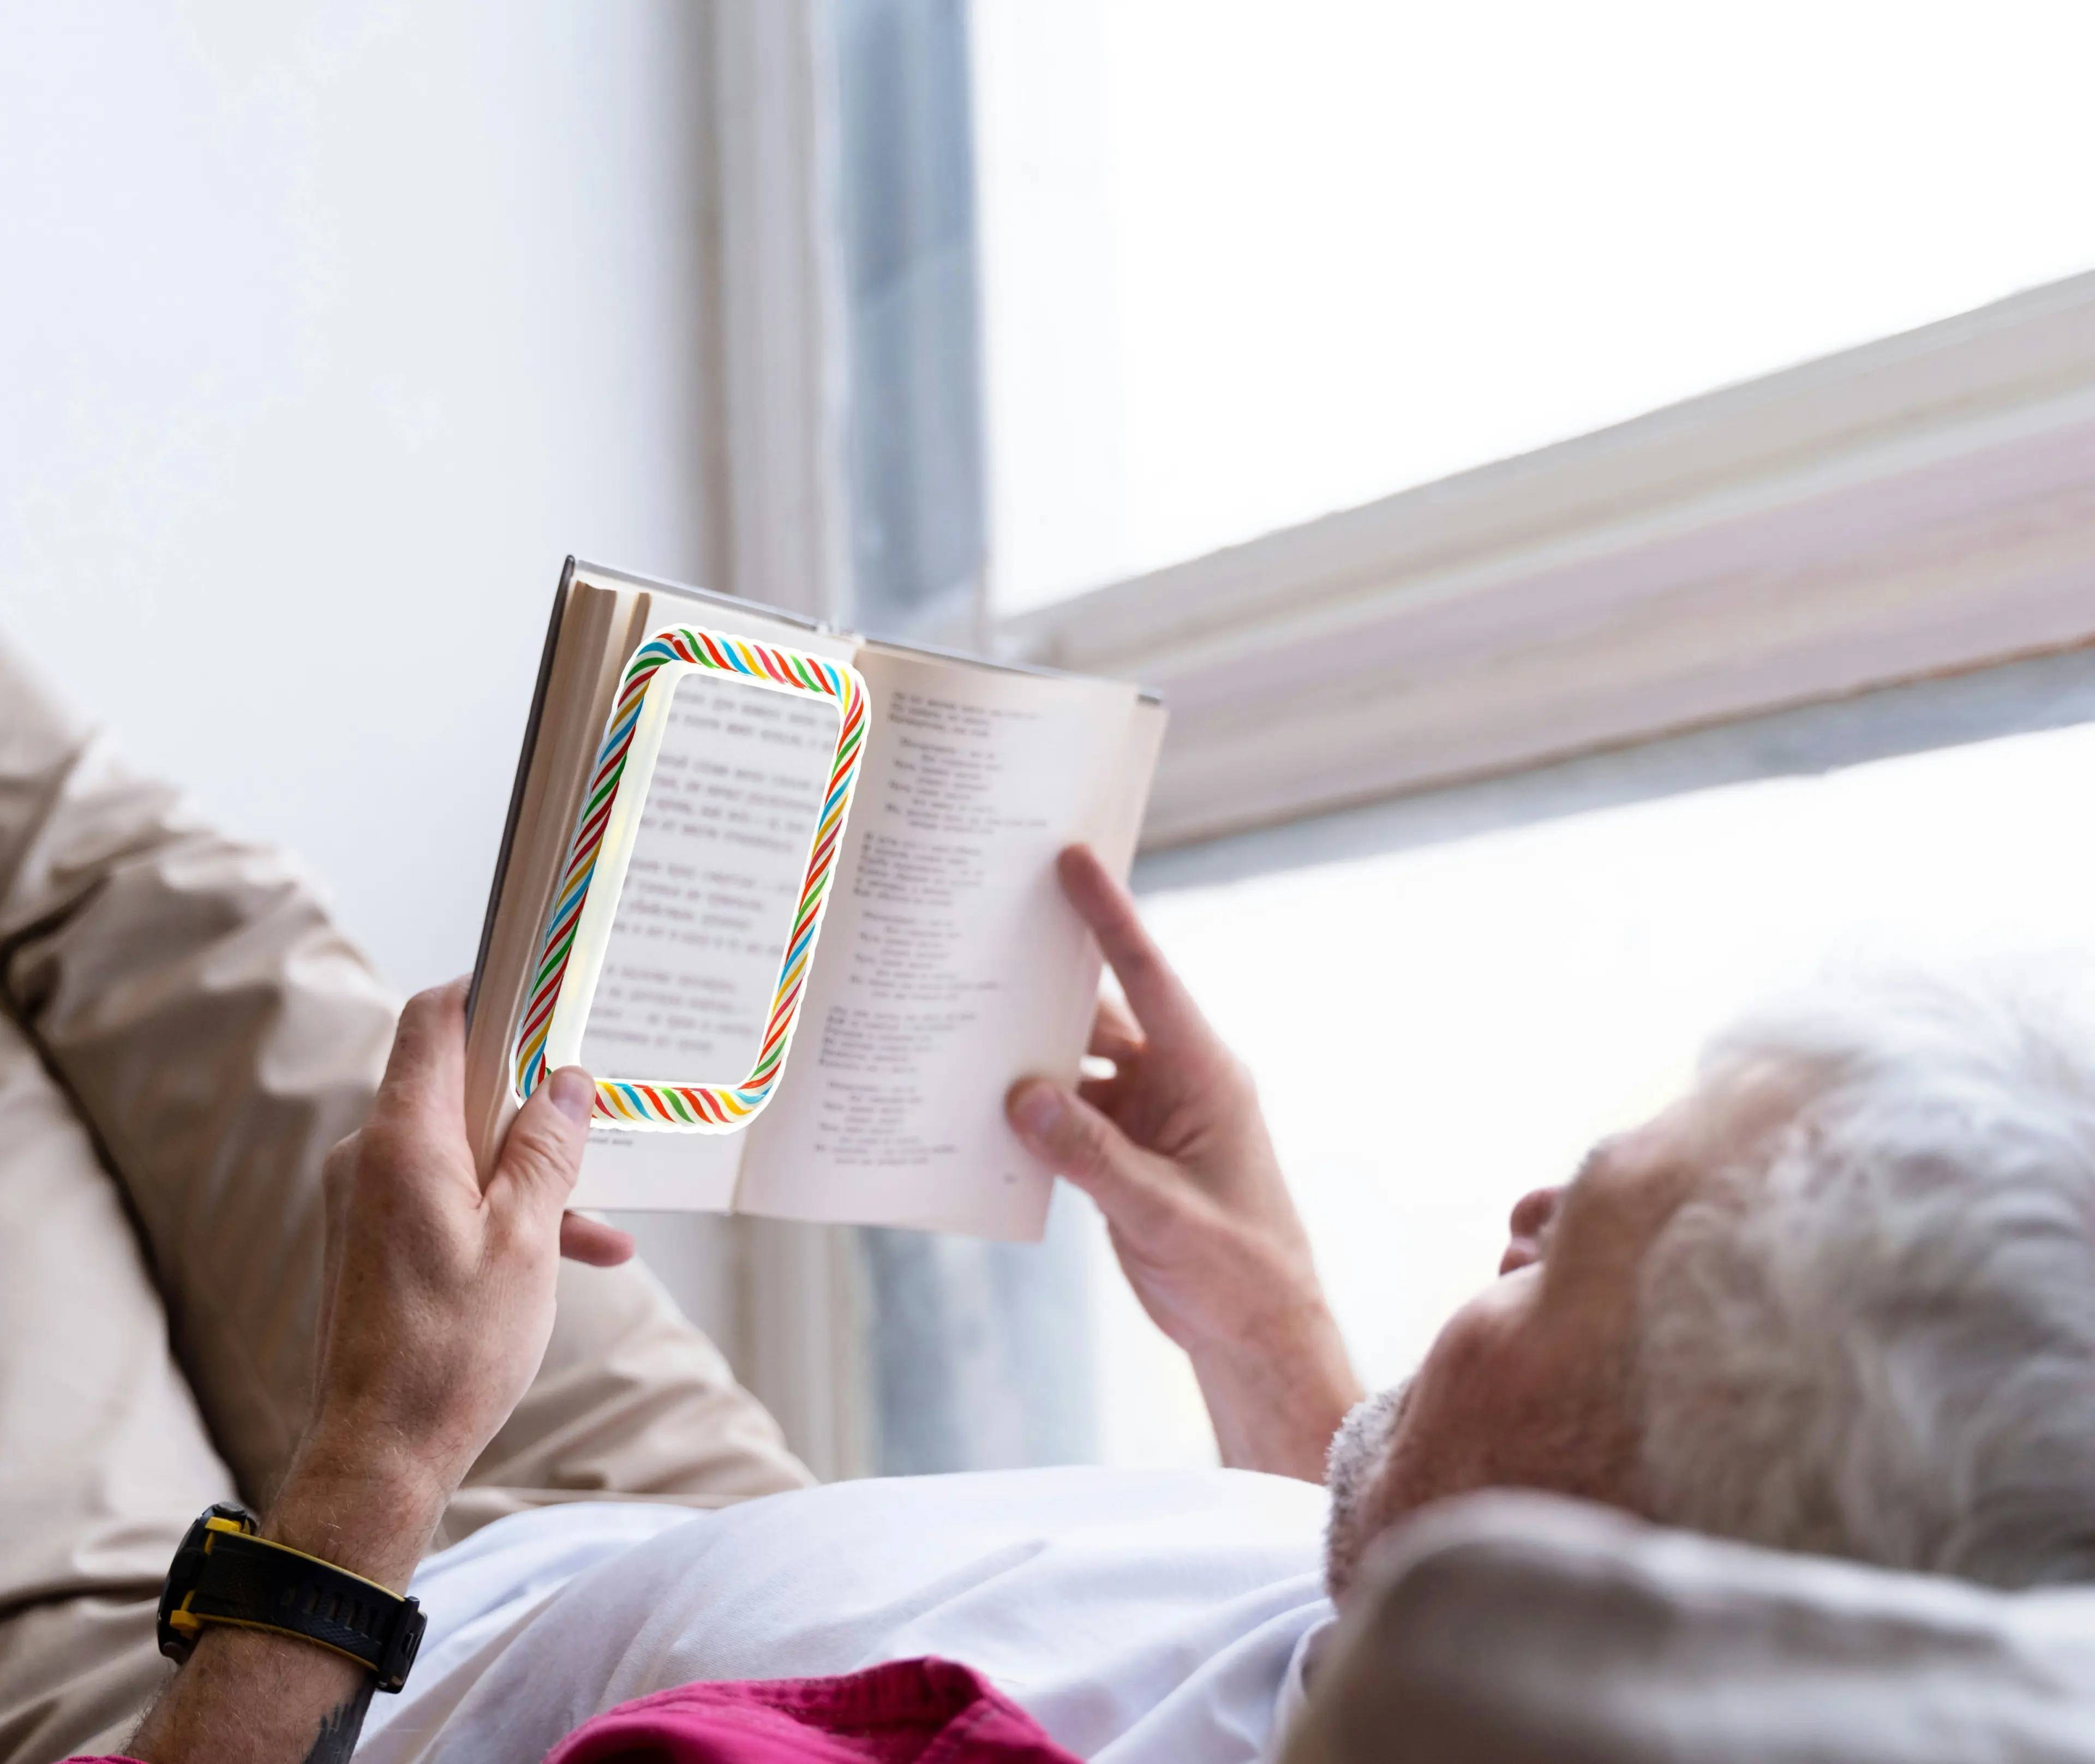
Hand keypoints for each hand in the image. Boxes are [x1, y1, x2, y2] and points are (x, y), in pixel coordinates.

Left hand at [293, 978, 623, 1552]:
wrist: (381, 1454)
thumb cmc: (451, 1351)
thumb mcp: (526, 1239)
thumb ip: (548, 1150)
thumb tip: (567, 1082)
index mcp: (401, 1142)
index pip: (433, 1021)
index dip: (488, 991)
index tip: (544, 990)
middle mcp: (370, 1159)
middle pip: (455, 1084)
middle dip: (532, 1100)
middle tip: (594, 1110)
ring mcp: (367, 1201)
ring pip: (462, 1150)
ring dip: (532, 1172)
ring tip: (600, 1215)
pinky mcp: (374, 1241)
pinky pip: (448, 1198)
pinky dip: (505, 1213)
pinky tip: (577, 1253)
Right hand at [1006, 846, 1360, 1480]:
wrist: (1255, 1335)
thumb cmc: (1236, 1271)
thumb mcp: (1164, 1213)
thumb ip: (1092, 1157)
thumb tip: (1021, 1097)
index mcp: (1205, 1074)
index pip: (1149, 978)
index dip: (1108, 917)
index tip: (1073, 859)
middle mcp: (1175, 1082)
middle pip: (1098, 1014)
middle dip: (1042, 981)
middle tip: (981, 932)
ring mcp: (1147, 1117)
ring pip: (1073, 1065)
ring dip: (1025, 1053)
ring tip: (957, 1020)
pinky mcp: (1122, 1153)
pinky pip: (1065, 1116)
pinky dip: (1026, 1112)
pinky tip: (976, 1105)